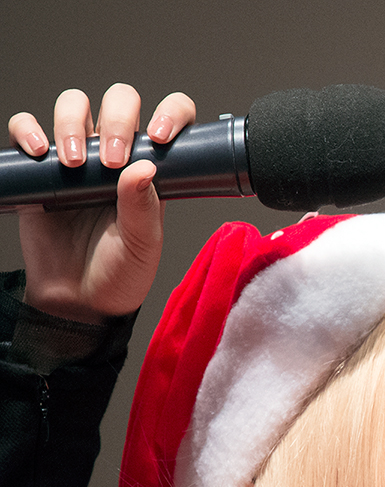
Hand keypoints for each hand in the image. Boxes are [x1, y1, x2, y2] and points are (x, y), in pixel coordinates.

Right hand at [9, 84, 194, 321]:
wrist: (77, 300)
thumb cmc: (119, 274)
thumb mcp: (142, 246)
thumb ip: (144, 208)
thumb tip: (144, 167)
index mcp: (152, 169)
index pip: (170, 118)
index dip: (170, 112)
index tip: (161, 137)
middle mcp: (117, 155)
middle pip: (118, 100)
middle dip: (117, 117)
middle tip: (112, 161)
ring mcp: (77, 156)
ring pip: (73, 105)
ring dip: (72, 122)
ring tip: (73, 164)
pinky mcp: (39, 166)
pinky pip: (26, 128)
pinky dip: (28, 129)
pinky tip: (38, 152)